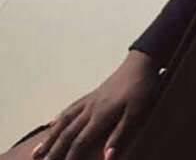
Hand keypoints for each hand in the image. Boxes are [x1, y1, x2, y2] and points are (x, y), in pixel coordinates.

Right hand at [32, 52, 160, 159]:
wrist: (141, 63)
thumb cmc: (142, 88)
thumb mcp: (137, 112)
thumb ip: (120, 135)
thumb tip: (106, 158)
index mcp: (100, 115)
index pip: (80, 141)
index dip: (70, 157)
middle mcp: (90, 108)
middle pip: (67, 133)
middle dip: (53, 150)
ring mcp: (90, 100)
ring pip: (64, 120)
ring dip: (50, 137)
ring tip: (38, 151)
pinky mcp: (93, 94)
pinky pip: (71, 108)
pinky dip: (58, 118)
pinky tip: (51, 122)